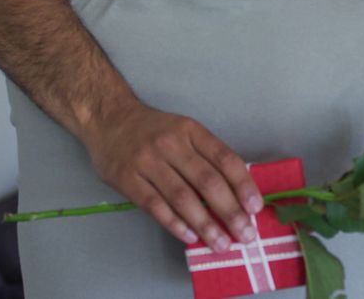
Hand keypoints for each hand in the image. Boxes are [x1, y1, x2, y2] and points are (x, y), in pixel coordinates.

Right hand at [78, 99, 262, 251]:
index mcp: (191, 130)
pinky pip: (155, 206)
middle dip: (230, 212)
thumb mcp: (183, 130)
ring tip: (221, 243)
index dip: (243, 185)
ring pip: (182, 198)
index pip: (224, 159)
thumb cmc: (153, 130)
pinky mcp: (126, 178)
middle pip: (206, 182)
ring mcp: (147, 161)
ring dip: (205, 225)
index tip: (255, 208)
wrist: (108, 119)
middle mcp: (170, 144)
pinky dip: (175, 224)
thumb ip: (206, 156)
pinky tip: (190, 237)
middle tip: (244, 235)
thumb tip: (235, 193)